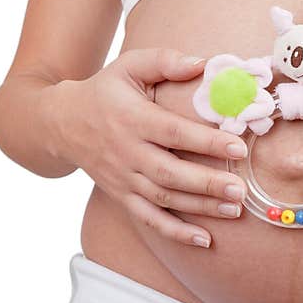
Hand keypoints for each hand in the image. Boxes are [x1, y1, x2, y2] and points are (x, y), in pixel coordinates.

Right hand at [50, 48, 249, 247]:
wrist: (61, 123)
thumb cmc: (105, 91)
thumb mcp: (129, 66)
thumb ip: (165, 62)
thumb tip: (203, 63)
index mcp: (132, 119)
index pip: (173, 133)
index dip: (206, 142)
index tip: (238, 147)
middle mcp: (127, 152)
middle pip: (170, 173)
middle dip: (208, 184)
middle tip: (241, 189)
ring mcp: (123, 178)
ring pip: (164, 198)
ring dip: (200, 207)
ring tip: (234, 209)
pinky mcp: (121, 195)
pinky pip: (148, 219)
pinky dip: (175, 232)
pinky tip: (204, 240)